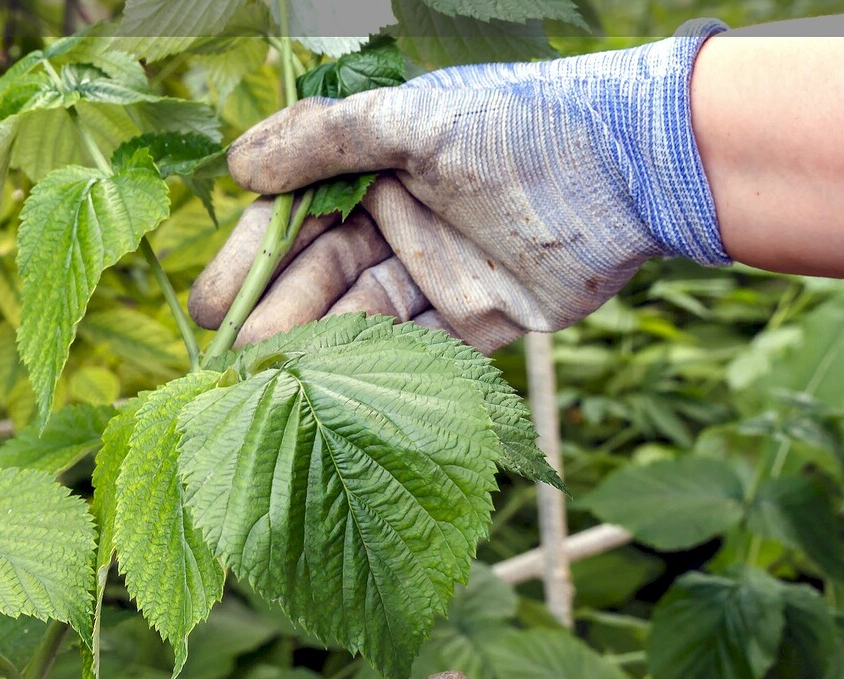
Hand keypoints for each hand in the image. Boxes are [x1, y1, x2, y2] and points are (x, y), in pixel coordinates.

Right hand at [189, 20, 729, 353]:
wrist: (633, 169)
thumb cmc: (523, 124)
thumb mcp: (417, 119)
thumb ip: (328, 139)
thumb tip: (239, 167)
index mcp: (375, 169)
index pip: (293, 221)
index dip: (250, 262)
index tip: (210, 306)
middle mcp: (396, 222)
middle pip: (318, 277)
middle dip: (273, 316)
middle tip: (234, 361)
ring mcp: (433, 273)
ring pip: (358, 319)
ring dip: (315, 349)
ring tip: (271, 383)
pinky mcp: (473, 319)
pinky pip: (415, 350)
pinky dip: (375, 371)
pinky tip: (333, 394)